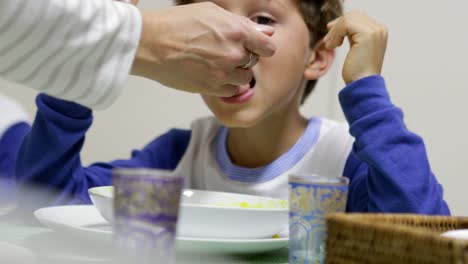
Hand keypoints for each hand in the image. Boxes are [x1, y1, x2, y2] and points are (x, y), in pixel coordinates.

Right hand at [131, 2, 275, 96]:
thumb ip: (241, 24)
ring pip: (244, 78)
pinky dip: (225, 85)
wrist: (150, 44)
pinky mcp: (212, 88)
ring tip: (215, 64)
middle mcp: (234, 54)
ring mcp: (223, 73)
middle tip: (222, 51)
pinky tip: (211, 74)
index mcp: (237, 32)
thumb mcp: (211, 12)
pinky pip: (231, 91)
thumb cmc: (177, 24)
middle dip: (243, 57)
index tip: (255, 48)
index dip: (262, 47)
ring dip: (235, 73)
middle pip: (253, 62)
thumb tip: (266, 32)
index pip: (268, 47)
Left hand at [323, 11, 387, 83]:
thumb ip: (352, 35)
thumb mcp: (356, 48)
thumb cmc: (358, 71)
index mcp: (379, 31)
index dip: (342, 23)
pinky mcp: (367, 35)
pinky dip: (335, 34)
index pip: (358, 17)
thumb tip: (334, 24)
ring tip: (331, 45)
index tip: (330, 32)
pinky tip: (333, 46)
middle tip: (328, 40)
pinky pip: (346, 24)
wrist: (363, 85)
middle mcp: (380, 29)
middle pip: (353, 15)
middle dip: (338, 25)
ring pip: (348, 19)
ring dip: (335, 32)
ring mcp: (375, 31)